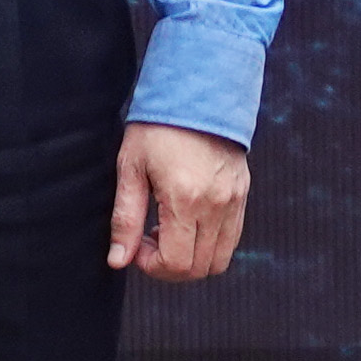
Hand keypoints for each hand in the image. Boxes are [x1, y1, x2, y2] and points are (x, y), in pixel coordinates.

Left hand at [109, 122, 249, 282]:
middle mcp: (216, 204)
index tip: (137, 247)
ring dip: (192, 259)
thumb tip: (118, 260)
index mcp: (185, 198)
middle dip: (170, 267)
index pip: (177, 263)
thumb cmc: (157, 126)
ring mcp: (234, 200)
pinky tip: (187, 221)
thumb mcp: (131, 168)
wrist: (197, 91)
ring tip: (168, 231)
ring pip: (219, 259)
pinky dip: (209, 244)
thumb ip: (125, 219)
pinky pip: (231, 238)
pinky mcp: (242, 193)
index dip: (153, 267)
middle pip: (200, 268)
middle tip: (148, 242)